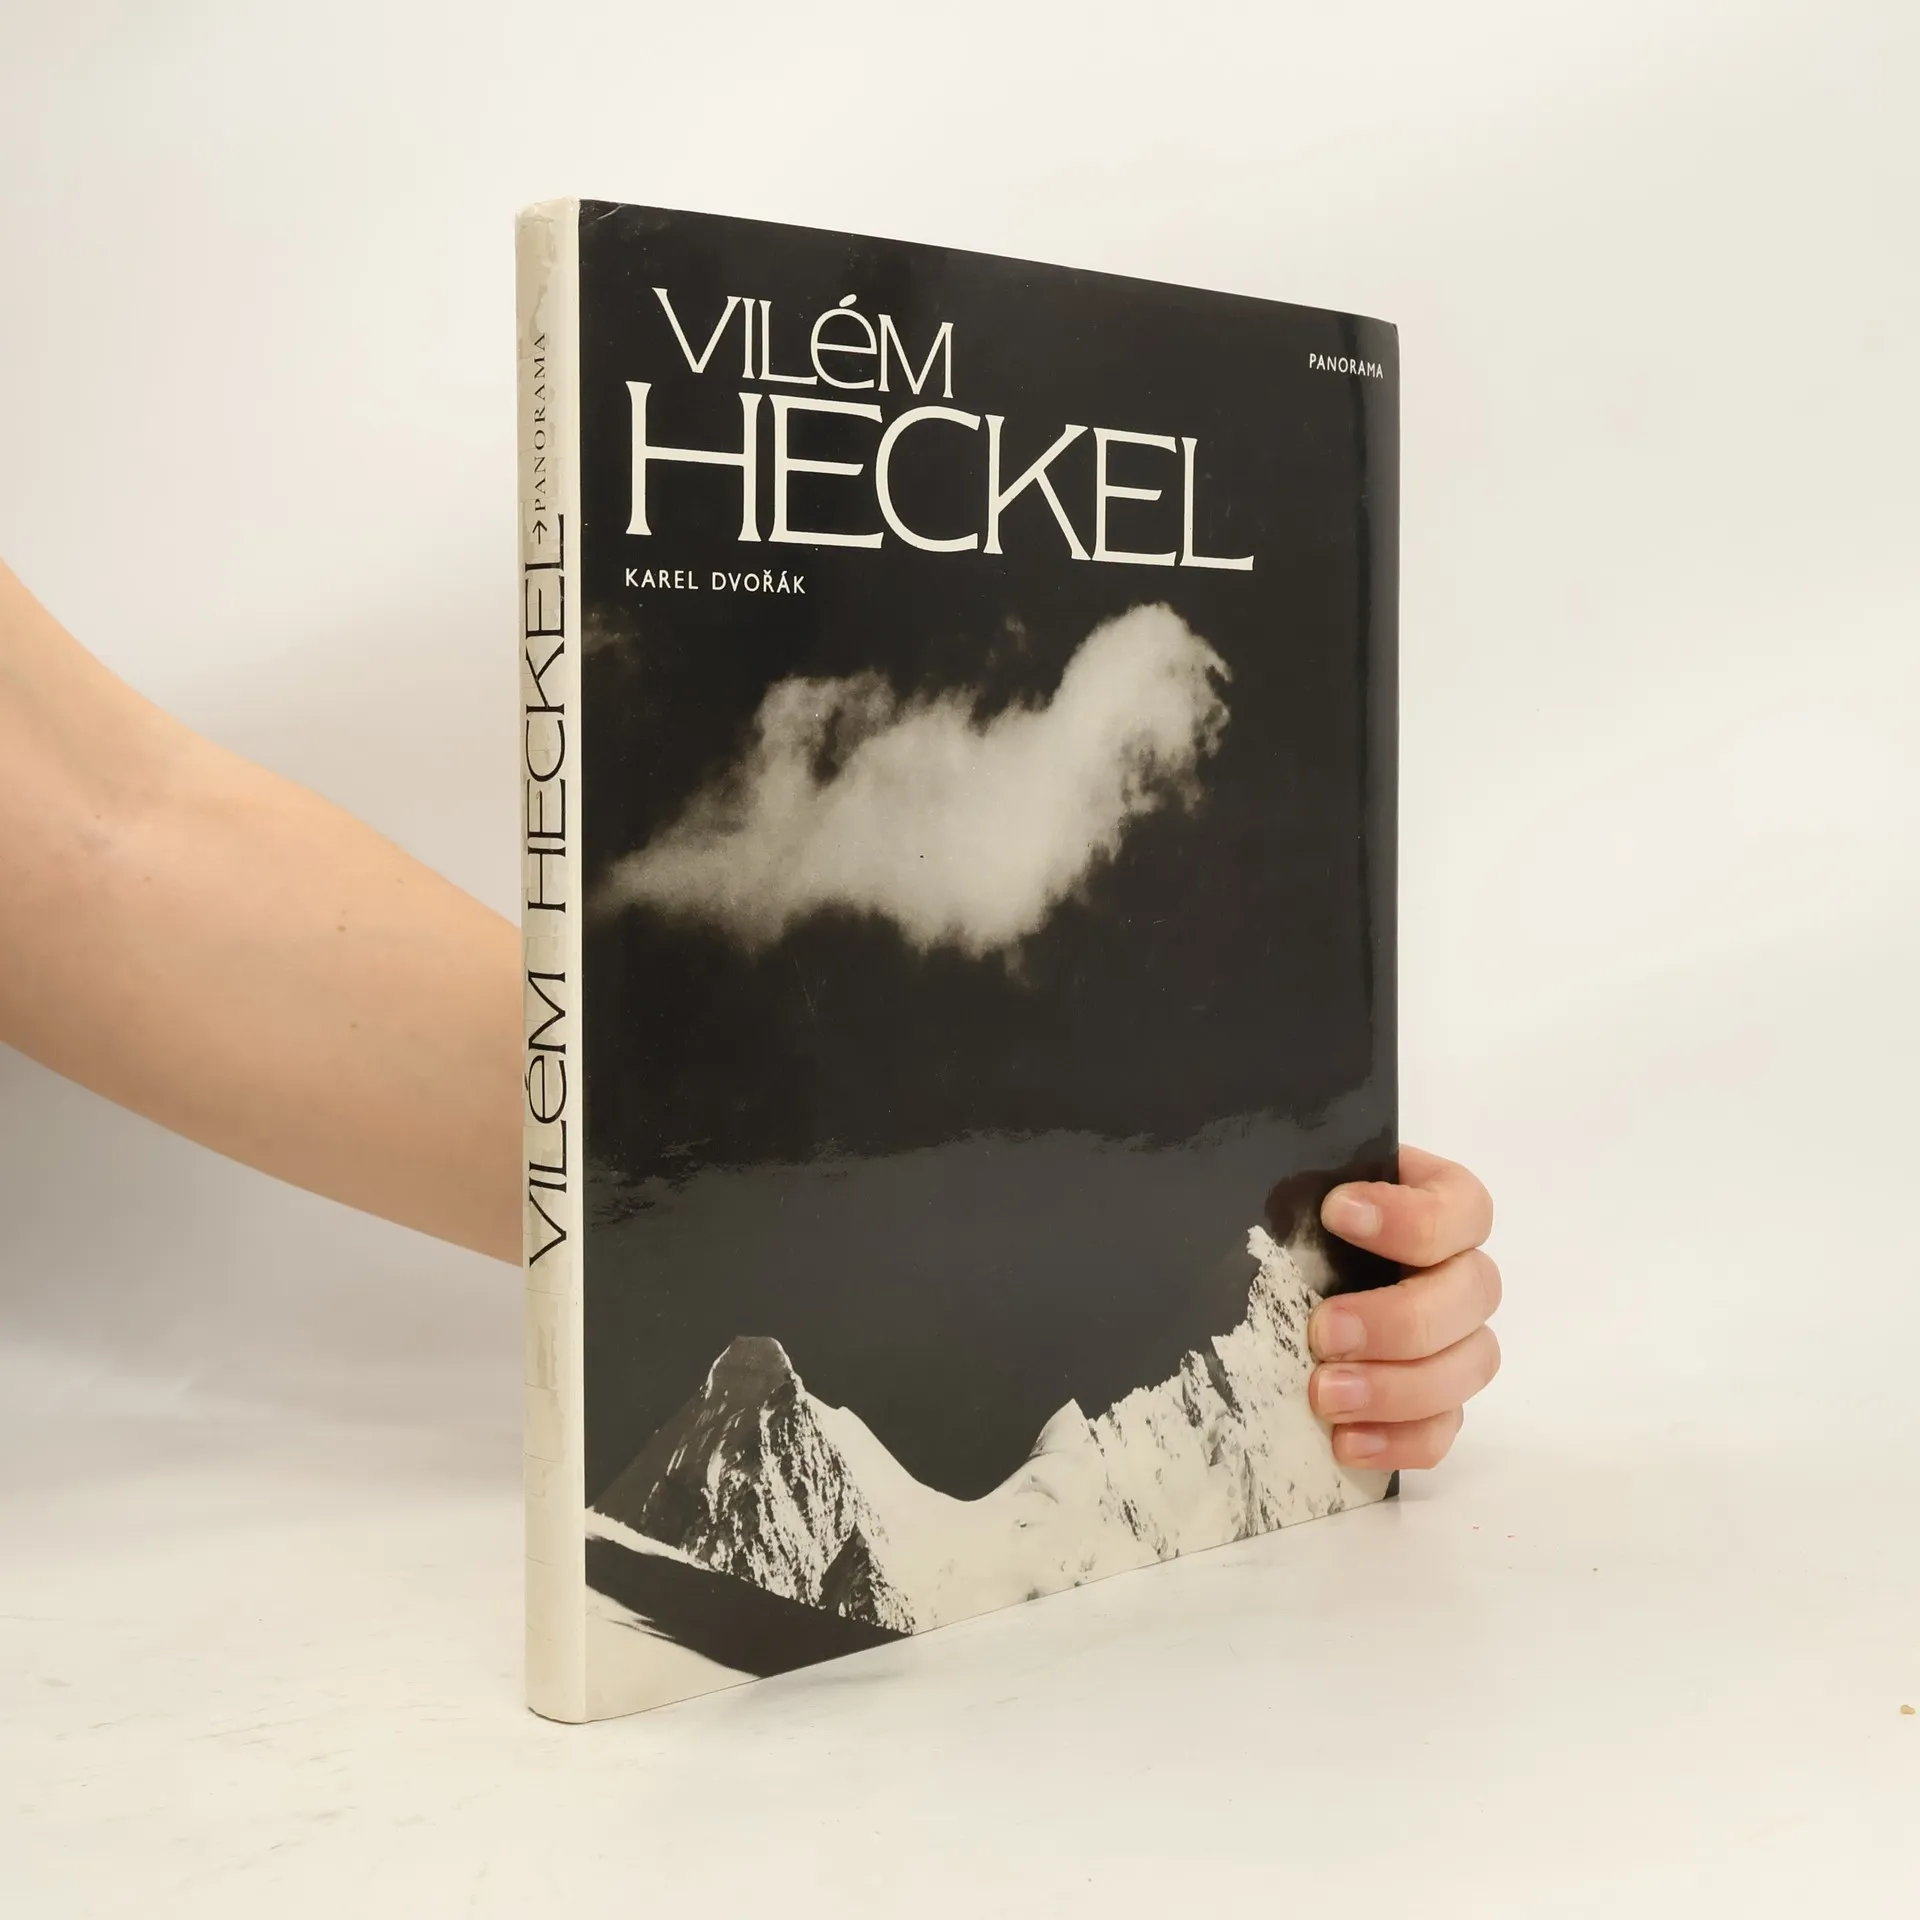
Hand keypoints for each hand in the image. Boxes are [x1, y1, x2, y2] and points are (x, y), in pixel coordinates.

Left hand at [1307, 1147, 1500, 1471]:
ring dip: (1399, 1388)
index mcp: (1440, 1203)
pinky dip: (1401, 1440)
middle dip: (1399, 1319)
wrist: (1284, 1269)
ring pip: (1469, 1365)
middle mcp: (1460, 1271)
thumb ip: (1302, 1189)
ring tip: (1326, 1397)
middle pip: (1472, 1295)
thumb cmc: (1296, 1216)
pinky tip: (1346, 1443)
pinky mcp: (1436, 1399)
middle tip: (1325, 1333)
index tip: (1336, 1213)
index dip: (1411, 1217)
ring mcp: (1457, 1339)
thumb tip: (1276, 1202)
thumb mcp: (1301, 1187)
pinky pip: (1444, 1427)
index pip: (1460, 1208)